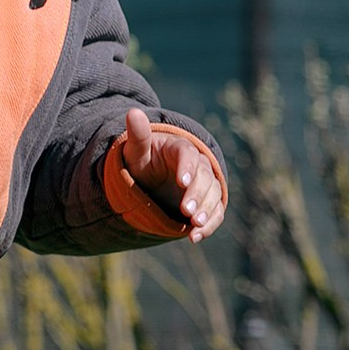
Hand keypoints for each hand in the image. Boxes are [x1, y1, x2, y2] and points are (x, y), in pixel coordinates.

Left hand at [119, 107, 226, 241]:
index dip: (187, 168)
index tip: (182, 182)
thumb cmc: (143, 162)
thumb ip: (138, 136)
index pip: (188, 155)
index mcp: (180, 149)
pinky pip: (216, 212)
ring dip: (207, 210)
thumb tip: (132, 112)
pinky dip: (210, 225)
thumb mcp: (136, 151)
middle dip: (198, 194)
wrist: (153, 178)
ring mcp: (205, 184)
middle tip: (187, 210)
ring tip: (195, 224)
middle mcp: (198, 165)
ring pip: (213, 195)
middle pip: (204, 177)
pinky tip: (194, 238)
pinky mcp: (207, 202)